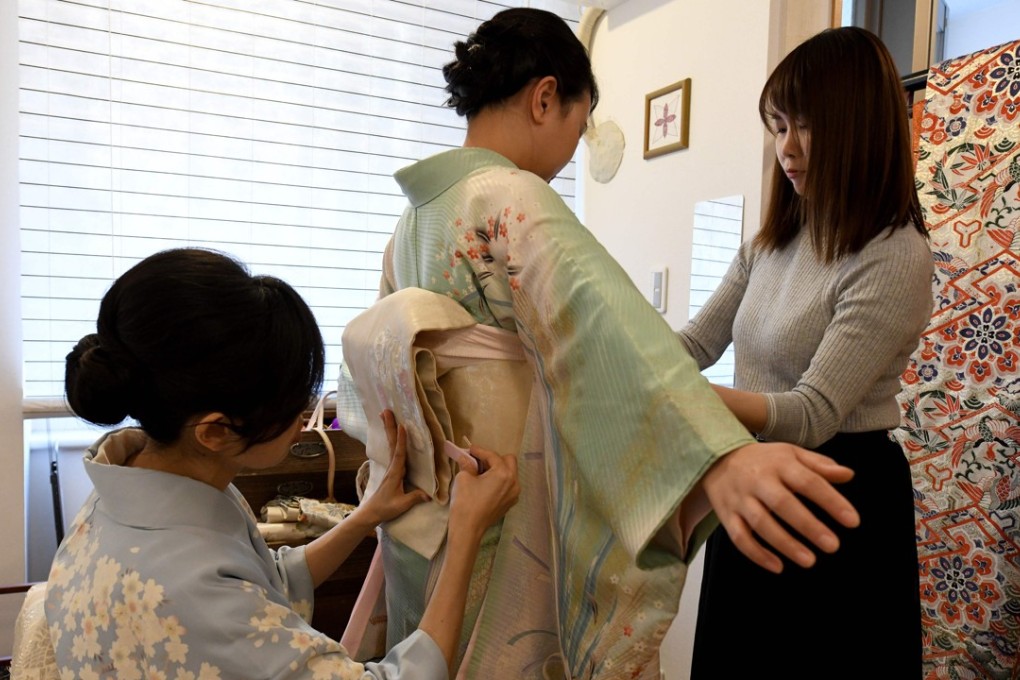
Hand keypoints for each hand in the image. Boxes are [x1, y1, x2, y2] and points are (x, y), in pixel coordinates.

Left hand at [358, 410, 429, 524]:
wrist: (371, 513)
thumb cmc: (386, 508)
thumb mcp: (402, 504)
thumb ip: (415, 497)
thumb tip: (429, 494)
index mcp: (395, 473)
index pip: (399, 454)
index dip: (402, 440)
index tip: (402, 426)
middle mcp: (392, 467)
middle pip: (392, 444)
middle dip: (390, 427)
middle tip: (386, 410)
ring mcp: (390, 468)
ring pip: (391, 445)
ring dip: (389, 430)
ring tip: (385, 415)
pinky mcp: (391, 470)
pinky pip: (393, 451)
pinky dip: (393, 440)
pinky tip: (393, 435)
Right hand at [447, 445, 519, 540]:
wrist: (468, 529)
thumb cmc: (465, 502)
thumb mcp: (464, 478)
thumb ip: (467, 464)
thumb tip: (466, 457)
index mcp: (504, 474)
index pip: (492, 456)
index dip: (479, 451)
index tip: (470, 449)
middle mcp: (514, 482)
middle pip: (509, 461)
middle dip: (494, 459)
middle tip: (478, 462)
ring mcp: (514, 494)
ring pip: (510, 473)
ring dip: (498, 469)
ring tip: (482, 473)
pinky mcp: (510, 503)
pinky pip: (508, 485)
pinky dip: (499, 481)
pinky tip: (486, 485)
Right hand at [701, 442, 859, 573]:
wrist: (715, 457)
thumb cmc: (763, 460)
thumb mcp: (791, 454)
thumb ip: (820, 465)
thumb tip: (848, 475)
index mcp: (779, 464)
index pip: (808, 482)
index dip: (831, 501)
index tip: (852, 521)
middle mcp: (758, 480)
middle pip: (782, 503)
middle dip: (808, 526)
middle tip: (833, 546)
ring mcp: (740, 498)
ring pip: (760, 523)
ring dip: (785, 543)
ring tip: (809, 561)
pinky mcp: (726, 515)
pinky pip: (739, 537)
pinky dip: (756, 554)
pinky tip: (777, 567)